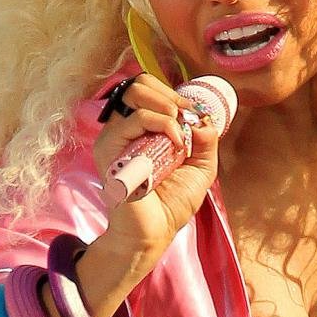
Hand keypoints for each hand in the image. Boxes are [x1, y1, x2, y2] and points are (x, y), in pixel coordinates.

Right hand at [93, 73, 219, 258]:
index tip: (193, 115)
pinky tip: (176, 145)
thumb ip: (206, 141)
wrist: (154, 232)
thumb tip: (204, 118)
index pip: (149, 89)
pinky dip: (164, 124)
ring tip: (180, 133)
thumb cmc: (171, 203)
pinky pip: (136, 118)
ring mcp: (115, 137)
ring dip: (168, 107)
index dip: (174, 95)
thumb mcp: (200, 167)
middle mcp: (124, 129)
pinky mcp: (110, 149)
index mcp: (140, 129)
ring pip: (136, 93)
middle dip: (171, 96)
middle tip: (186, 119)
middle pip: (139, 84)